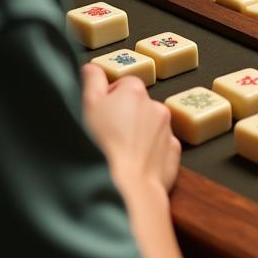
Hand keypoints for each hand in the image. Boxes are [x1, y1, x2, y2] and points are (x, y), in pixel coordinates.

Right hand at [81, 63, 179, 193]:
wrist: (124, 189)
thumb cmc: (100, 148)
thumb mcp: (85, 106)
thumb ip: (90, 80)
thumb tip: (92, 68)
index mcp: (134, 91)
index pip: (121, 85)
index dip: (105, 99)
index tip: (96, 116)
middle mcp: (156, 107)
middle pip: (136, 106)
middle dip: (121, 118)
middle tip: (103, 138)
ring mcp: (167, 131)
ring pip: (148, 128)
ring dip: (135, 136)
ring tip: (116, 155)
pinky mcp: (172, 154)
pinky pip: (158, 149)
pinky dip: (147, 155)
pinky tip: (131, 166)